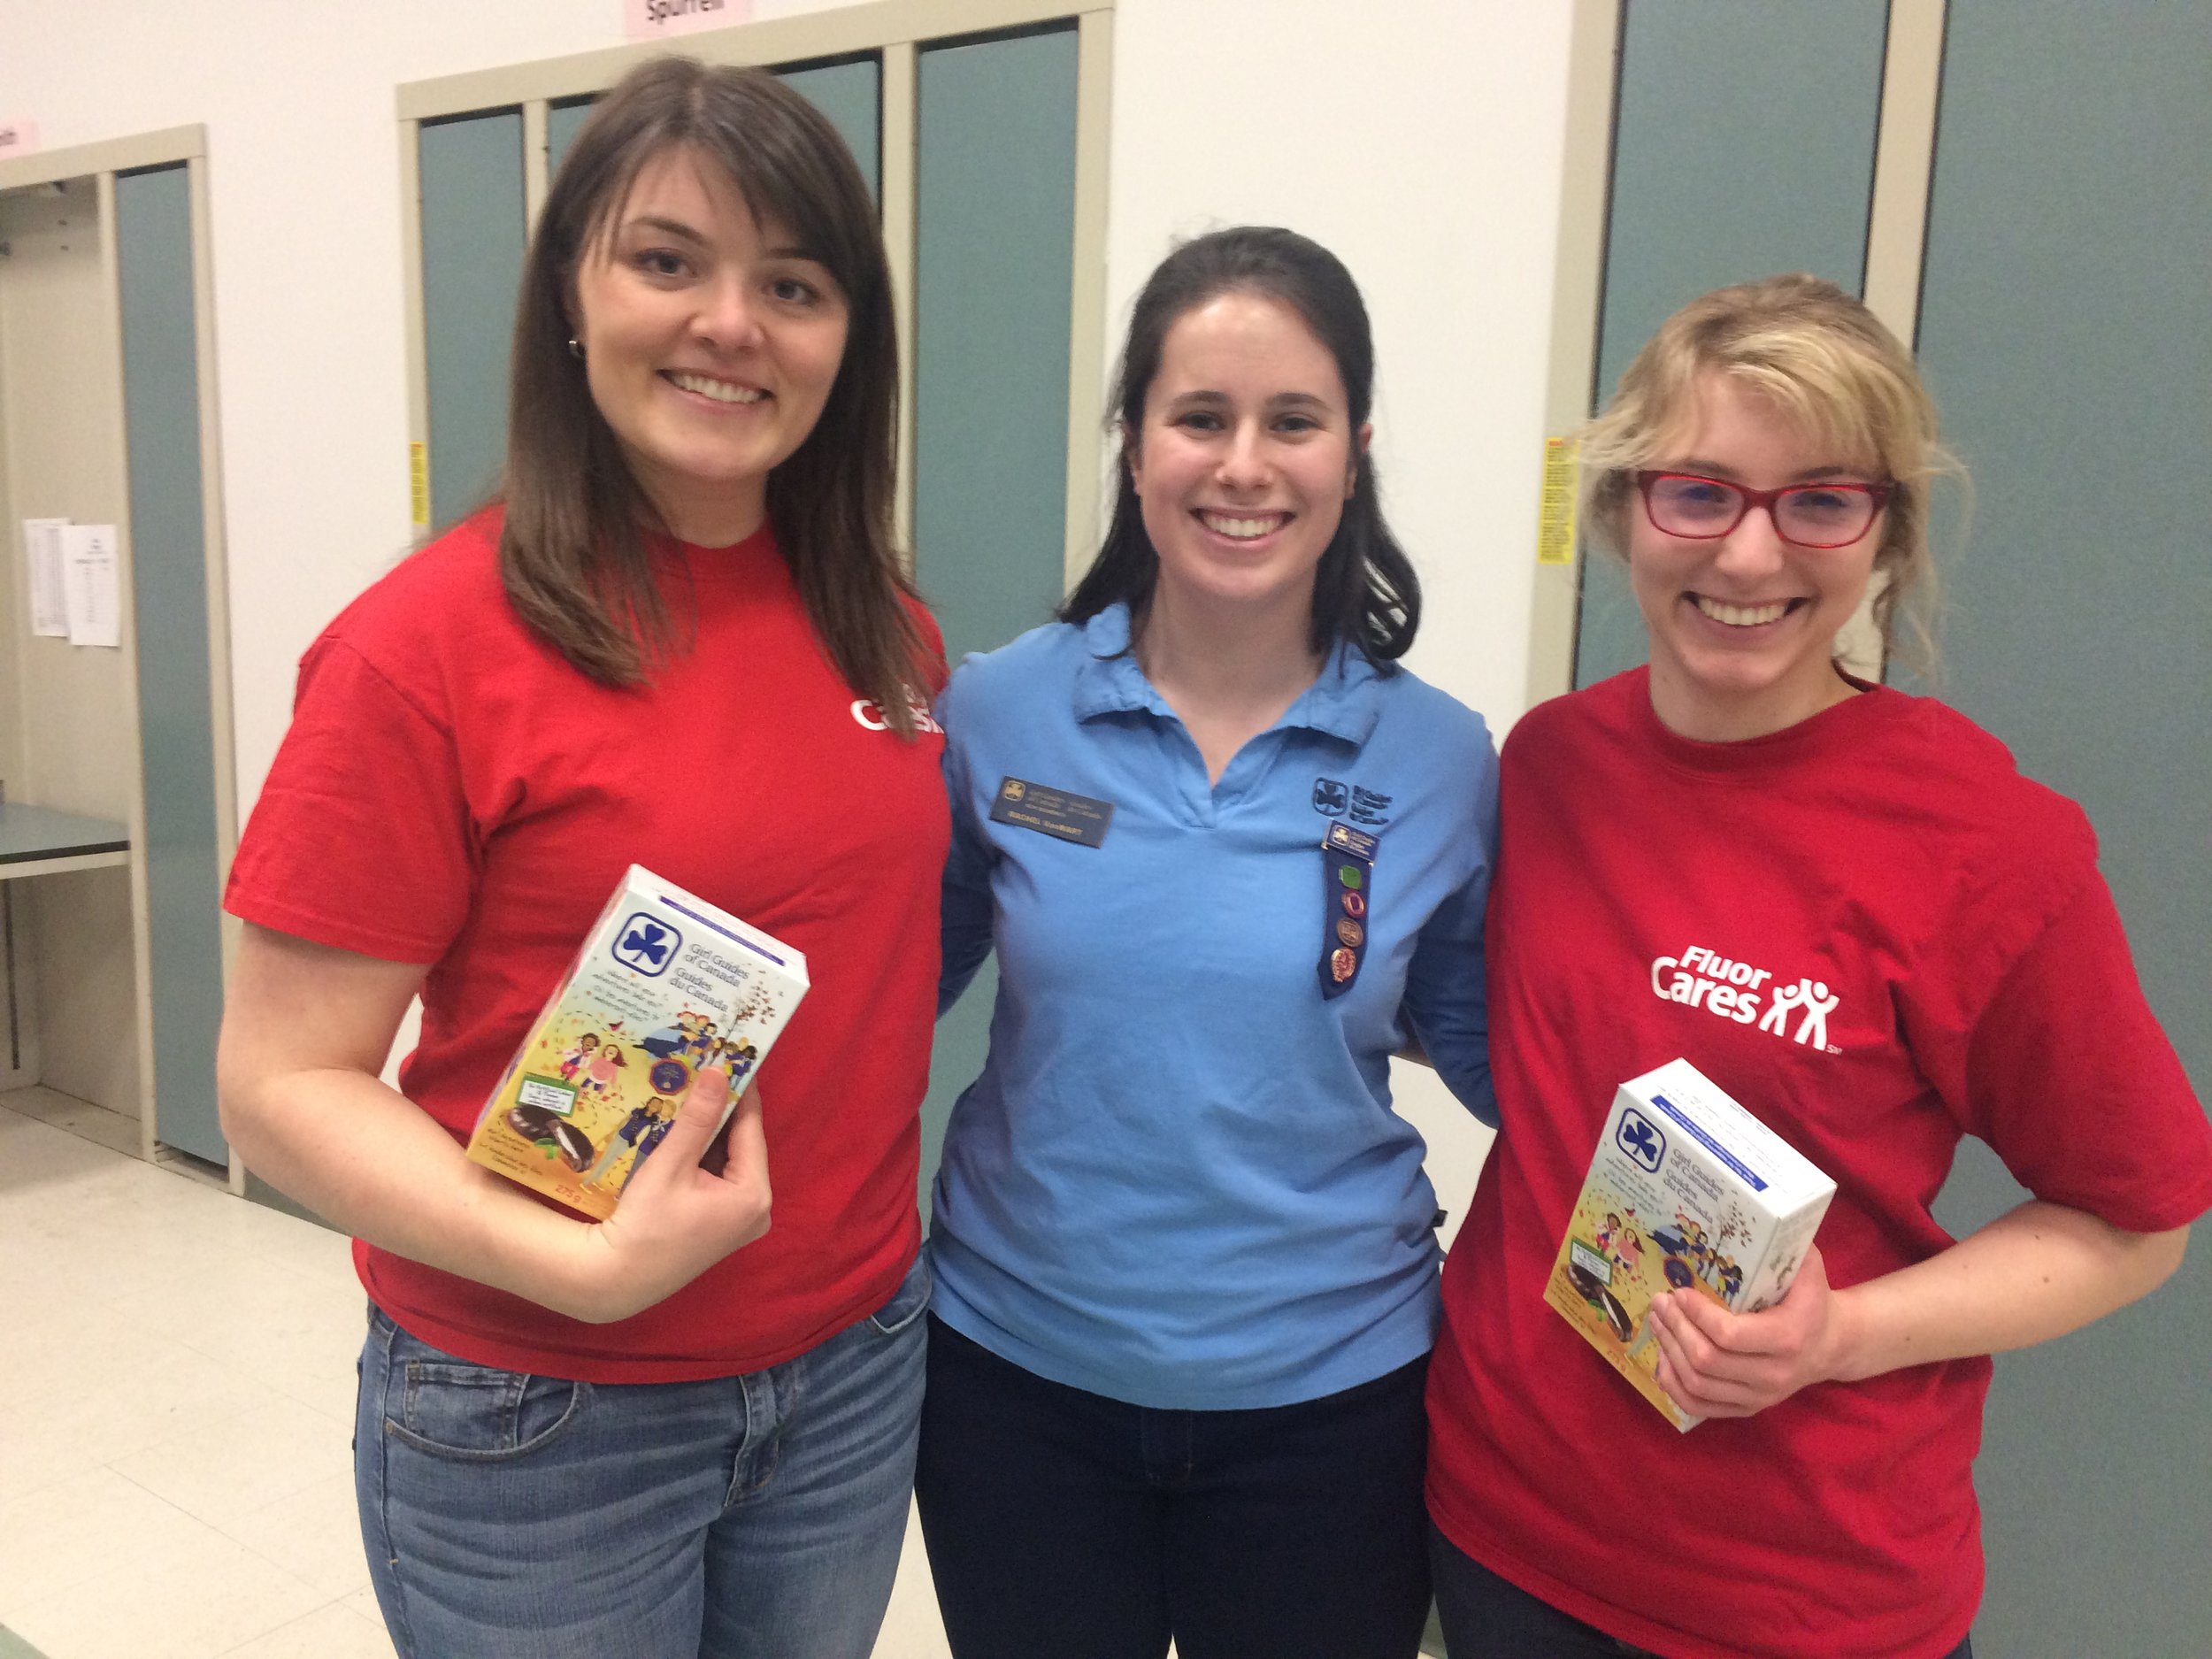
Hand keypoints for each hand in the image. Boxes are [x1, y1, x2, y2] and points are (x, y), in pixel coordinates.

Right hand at [559, 1067, 771, 1322]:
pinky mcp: (720, 1225)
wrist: (616, 1279)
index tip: (729, 1056)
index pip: (750, 1127)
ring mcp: (739, 1220)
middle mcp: (757, 1208)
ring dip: (708, 1132)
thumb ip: (697, 1118)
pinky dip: (701, 1156)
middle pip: (740, 1144)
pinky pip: (716, 1178)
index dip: (738, 1091)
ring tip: (689, 1092)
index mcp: (754, 1194)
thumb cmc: (644, 1224)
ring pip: (726, 1160)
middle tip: (703, 1069)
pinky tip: (680, 1131)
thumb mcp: (670, 1165)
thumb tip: (718, 1072)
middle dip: (719, 1110)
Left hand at [1648, 1244, 1847, 1418]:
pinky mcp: (1748, 1409)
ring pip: (1698, 1384)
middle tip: (1660, 1301)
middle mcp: (1774, 1374)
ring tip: (1657, 1322)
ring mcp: (1760, 1397)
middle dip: (1675, 1327)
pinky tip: (1662, 1360)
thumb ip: (1786, 1245)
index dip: (1696, 1314)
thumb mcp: (1808, 1268)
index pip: (1729, 1334)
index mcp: (1789, 1337)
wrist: (1832, 1345)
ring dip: (1668, 1351)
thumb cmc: (1811, 1298)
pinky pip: (1700, 1407)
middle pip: (1706, 1360)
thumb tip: (1753, 1217)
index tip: (1680, 1292)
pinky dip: (1674, 1386)